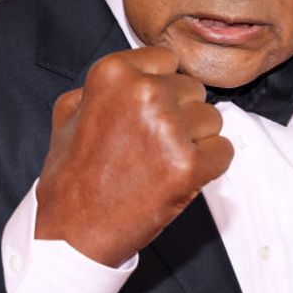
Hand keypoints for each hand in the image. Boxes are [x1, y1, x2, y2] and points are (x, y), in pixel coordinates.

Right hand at [35, 46, 232, 266]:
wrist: (74, 232)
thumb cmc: (72, 176)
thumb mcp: (69, 112)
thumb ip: (102, 85)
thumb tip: (135, 72)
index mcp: (114, 73)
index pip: (167, 60)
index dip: (163, 87)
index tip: (151, 109)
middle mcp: (144, 92)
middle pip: (193, 89)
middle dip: (180, 114)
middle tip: (152, 143)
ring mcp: (169, 128)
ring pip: (212, 120)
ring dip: (195, 140)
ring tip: (162, 162)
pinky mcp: (190, 165)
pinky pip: (224, 151)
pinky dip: (209, 166)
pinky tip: (180, 177)